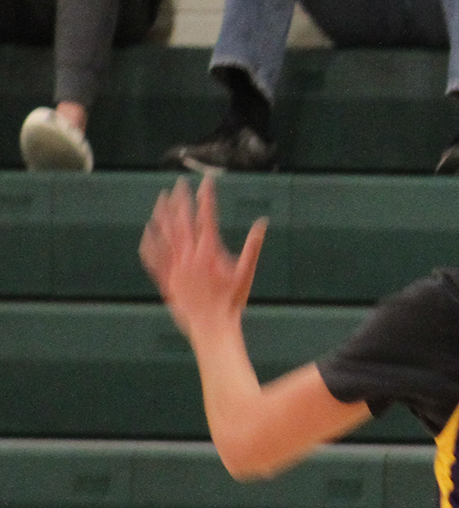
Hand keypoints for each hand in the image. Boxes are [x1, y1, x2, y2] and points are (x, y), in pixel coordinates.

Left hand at [141, 176, 268, 343]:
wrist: (211, 325)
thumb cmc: (232, 300)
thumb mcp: (246, 273)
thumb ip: (252, 247)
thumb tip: (262, 224)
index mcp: (209, 251)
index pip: (206, 216)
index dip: (206, 197)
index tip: (206, 182)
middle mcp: (189, 256)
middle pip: (182, 221)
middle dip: (182, 200)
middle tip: (181, 183)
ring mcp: (175, 267)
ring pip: (165, 235)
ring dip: (163, 214)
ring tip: (162, 198)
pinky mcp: (166, 278)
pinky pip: (153, 256)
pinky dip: (150, 241)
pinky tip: (148, 230)